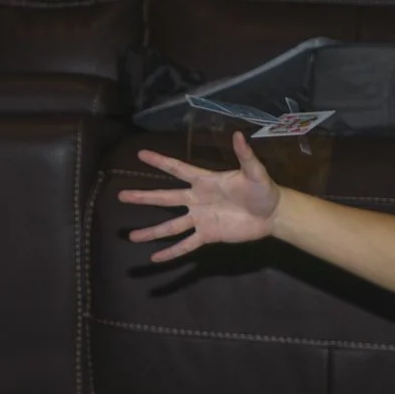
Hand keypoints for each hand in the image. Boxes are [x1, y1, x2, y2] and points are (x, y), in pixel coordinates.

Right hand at [118, 133, 280, 261]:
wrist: (272, 214)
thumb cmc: (263, 189)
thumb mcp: (255, 171)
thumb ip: (245, 156)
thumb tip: (239, 135)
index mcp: (205, 181)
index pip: (178, 169)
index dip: (160, 161)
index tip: (141, 154)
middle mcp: (197, 199)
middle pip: (165, 197)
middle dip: (144, 197)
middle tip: (122, 195)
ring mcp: (200, 218)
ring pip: (171, 226)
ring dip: (152, 231)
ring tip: (131, 236)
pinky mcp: (208, 235)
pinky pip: (186, 244)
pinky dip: (172, 252)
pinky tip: (155, 258)